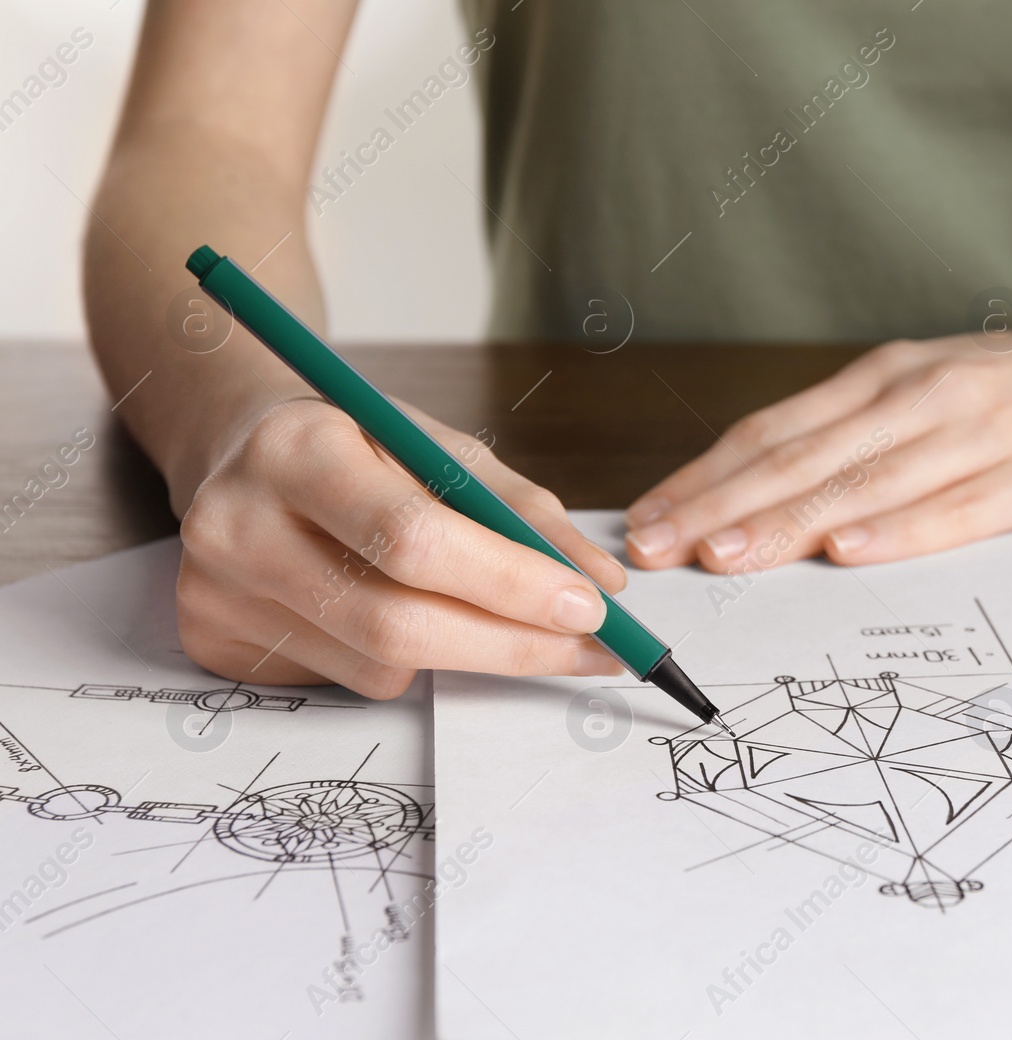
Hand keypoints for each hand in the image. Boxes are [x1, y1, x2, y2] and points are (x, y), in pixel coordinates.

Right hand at [176, 397, 626, 697]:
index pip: (413, 538)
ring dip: (462, 652)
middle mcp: (238, 525)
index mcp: (296, 450)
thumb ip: (522, 513)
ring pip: (382, 667)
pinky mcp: (214, 645)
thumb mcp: (439, 448)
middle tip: (587, 648)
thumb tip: (601, 585)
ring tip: (475, 608)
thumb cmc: (356, 447)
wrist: (244, 453)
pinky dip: (403, 660)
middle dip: (512, 644)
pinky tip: (392, 608)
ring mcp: (216, 594)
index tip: (590, 606)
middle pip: (396, 623)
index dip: (510, 582)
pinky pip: (349, 681)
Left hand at [622, 309, 1011, 572]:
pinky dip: (902, 529)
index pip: (775, 431)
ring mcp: (982, 430)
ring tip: (723, 556)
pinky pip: (961, 505)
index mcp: (890, 378)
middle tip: (651, 550)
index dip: (704, 477)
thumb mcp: (945, 391)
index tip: (645, 520)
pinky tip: (853, 551)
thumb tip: (782, 490)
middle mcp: (922, 396)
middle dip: (717, 505)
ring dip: (787, 521)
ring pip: (865, 481)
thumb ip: (871, 434)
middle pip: (801, 456)